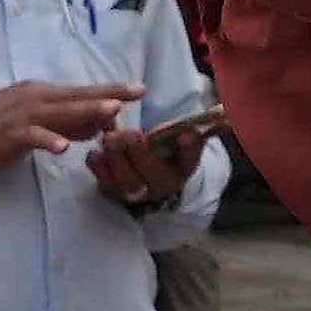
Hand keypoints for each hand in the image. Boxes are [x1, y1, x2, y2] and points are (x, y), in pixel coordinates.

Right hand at [0, 79, 139, 174]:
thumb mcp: (36, 121)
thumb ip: (66, 123)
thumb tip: (97, 125)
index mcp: (43, 94)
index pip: (82, 92)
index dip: (110, 90)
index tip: (138, 89)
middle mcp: (36, 98)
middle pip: (77, 96)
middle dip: (108, 95)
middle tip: (137, 92)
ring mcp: (22, 115)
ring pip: (60, 112)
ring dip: (86, 111)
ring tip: (112, 113)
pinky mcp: (9, 134)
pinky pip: (32, 137)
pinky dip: (48, 140)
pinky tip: (63, 147)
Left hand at [86, 112, 210, 209]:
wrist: (141, 171)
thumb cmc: (163, 150)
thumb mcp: (179, 140)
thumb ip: (193, 130)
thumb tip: (215, 118)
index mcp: (181, 170)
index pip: (188, 160)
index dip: (188, 149)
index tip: (186, 135)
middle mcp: (159, 186)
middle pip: (152, 173)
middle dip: (140, 153)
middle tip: (131, 134)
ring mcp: (134, 192)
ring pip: (126, 180)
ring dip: (116, 158)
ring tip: (110, 137)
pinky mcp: (111, 190)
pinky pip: (104, 181)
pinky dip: (98, 167)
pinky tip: (95, 152)